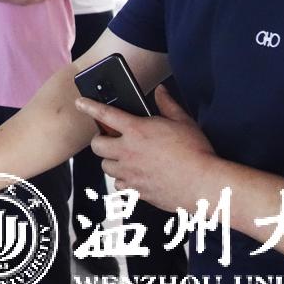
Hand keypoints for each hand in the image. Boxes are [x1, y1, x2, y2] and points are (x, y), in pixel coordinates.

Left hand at [76, 85, 216, 212]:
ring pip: (105, 167)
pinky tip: (134, 176)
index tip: (80, 103)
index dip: (89, 106)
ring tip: (123, 158)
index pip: (105, 114)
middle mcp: (128, 152)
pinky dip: (123, 180)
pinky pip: (119, 185)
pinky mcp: (136, 191)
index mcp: (137, 131)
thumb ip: (168, 104)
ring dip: (111, 161)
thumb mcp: (184, 121)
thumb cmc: (196, 153)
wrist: (204, 185)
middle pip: (96, 145)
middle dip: (100, 141)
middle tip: (111, 140)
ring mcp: (130, 173)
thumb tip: (161, 92)